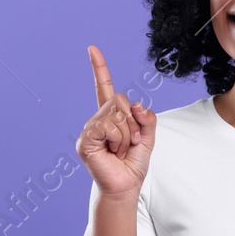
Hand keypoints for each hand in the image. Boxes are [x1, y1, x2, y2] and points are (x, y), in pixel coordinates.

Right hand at [77, 45, 155, 197]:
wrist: (125, 186)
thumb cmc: (133, 164)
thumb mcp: (148, 137)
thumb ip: (146, 118)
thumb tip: (135, 105)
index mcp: (110, 117)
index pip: (105, 88)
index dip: (99, 68)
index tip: (92, 49)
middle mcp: (97, 120)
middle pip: (120, 100)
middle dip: (133, 122)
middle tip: (129, 143)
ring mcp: (90, 129)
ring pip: (116, 114)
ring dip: (127, 134)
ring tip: (121, 150)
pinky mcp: (86, 140)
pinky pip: (107, 126)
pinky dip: (117, 139)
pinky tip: (112, 151)